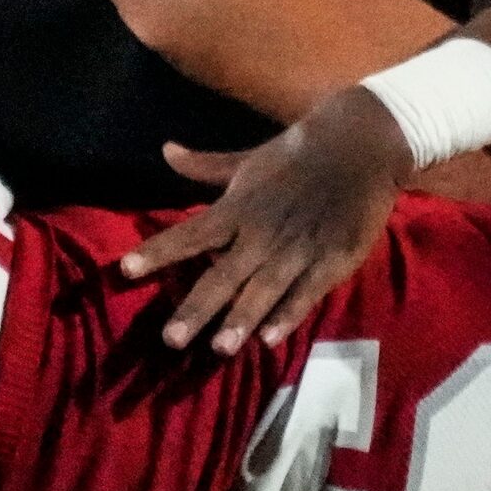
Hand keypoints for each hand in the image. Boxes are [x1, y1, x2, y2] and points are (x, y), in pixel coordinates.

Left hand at [121, 86, 412, 354]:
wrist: (365, 142)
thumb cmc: (301, 152)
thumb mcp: (249, 158)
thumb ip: (207, 165)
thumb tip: (165, 151)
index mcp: (240, 207)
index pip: (191, 233)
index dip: (159, 251)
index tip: (125, 269)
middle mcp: (263, 232)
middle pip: (224, 274)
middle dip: (197, 306)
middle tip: (170, 339)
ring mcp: (298, 248)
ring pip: (264, 289)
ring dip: (242, 319)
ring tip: (219, 349)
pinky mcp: (332, 258)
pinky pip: (307, 292)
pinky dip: (290, 314)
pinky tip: (272, 339)